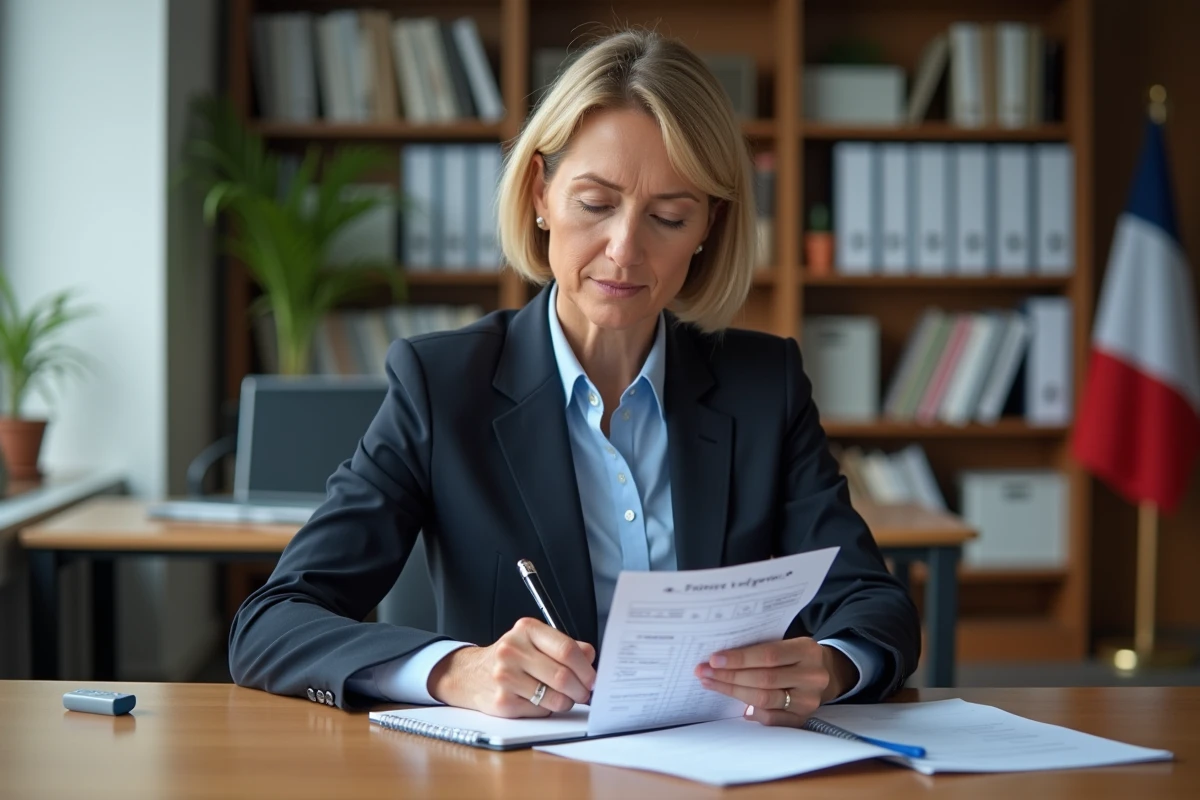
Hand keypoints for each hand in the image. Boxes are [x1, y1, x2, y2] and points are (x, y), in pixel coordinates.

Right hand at [427, 617, 595, 717]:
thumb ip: (564, 646)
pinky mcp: (502, 702)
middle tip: (585, 693)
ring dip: (567, 701)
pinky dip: (548, 709)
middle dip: (581, 689)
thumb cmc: (509, 657)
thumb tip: (590, 657)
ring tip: (565, 697)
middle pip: (562, 676)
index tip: (593, 678)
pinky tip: (541, 701)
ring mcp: (505, 677)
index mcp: (526, 630)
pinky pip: (540, 711)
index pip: (566, 649)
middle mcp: (512, 651)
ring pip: (554, 697)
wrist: (470, 674)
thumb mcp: (534, 641)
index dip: (586, 668)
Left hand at [693, 638, 858, 726]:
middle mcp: (812, 677)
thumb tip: (721, 658)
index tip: (713, 659)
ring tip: (711, 684)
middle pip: (763, 679)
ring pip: (764, 700)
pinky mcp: (803, 718)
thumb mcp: (788, 643)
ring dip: (732, 692)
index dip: (739, 658)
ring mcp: (809, 701)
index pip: (768, 655)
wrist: (826, 674)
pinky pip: (770, 718)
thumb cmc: (795, 655)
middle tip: (704, 672)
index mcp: (807, 651)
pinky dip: (750, 711)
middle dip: (729, 676)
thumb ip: (762, 648)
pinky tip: (734, 704)